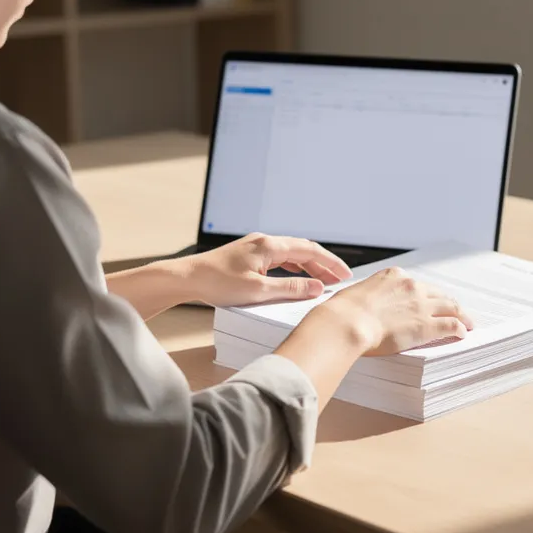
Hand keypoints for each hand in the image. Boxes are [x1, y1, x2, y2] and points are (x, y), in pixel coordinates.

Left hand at [179, 233, 352, 307]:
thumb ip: (291, 289)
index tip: (346, 275)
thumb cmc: (217, 283)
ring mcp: (256, 247)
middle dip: (324, 264)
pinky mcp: (249, 255)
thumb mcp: (258, 291)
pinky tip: (298, 277)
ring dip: (310, 266)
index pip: (310, 250)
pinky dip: (294, 268)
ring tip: (324, 281)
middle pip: (303, 249)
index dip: (331, 263)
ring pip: (292, 254)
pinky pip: (279, 258)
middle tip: (341, 279)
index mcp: (270, 246)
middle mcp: (265, 241)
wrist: (187, 278)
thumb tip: (317, 288)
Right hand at [310, 267, 474, 356]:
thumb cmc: (344, 311)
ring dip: (462, 315)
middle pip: (438, 294)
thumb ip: (368, 298)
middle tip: (456, 311)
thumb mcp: (356, 294)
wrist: (347, 322)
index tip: (428, 300)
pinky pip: (451, 325)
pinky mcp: (427, 325)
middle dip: (448, 303)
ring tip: (468, 322)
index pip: (416, 285)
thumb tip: (362, 306)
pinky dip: (460, 328)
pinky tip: (463, 333)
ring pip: (451, 307)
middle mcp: (411, 287)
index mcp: (393, 276)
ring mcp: (421, 305)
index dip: (426, 294)